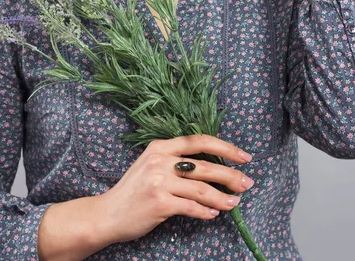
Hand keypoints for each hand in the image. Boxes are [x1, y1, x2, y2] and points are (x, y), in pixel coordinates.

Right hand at [93, 134, 254, 244]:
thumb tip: (212, 165)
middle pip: (205, 165)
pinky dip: (205, 212)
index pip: (198, 140)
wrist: (108, 213)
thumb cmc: (133, 190)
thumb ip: (175, 160)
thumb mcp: (150, 165)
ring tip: (234, 203)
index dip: (224, 146)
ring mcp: (159, 181)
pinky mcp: (160, 203)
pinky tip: (214, 214)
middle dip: (230, 174)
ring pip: (201, 189)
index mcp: (160, 147)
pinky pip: (191, 207)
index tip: (243, 155)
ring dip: (222, 198)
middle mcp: (160, 160)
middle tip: (247, 182)